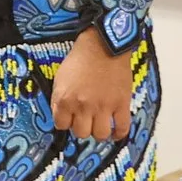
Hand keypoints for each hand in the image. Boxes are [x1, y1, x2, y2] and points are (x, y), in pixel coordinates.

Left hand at [51, 27, 135, 142]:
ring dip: (99, 132)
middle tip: (85, 120)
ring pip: (100, 135)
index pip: (61, 125)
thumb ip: (59, 99)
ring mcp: (104, 107)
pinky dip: (118, 134)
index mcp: (65, 99)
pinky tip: (115, 132)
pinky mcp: (121, 104)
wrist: (102, 46)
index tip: (70, 119)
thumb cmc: (80, 59)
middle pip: (81, 133)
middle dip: (81, 128)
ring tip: (99, 125)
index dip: (65, 122)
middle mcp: (83, 106)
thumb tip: (62, 116)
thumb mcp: (60, 78)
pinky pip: (122, 128)